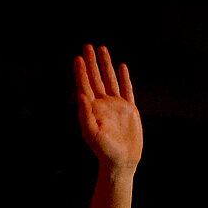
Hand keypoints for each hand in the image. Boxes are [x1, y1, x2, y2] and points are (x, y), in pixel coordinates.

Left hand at [74, 45, 141, 172]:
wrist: (122, 161)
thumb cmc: (104, 150)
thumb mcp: (92, 133)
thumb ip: (85, 114)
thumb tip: (81, 95)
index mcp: (92, 109)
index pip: (85, 86)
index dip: (81, 72)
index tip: (78, 58)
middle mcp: (103, 104)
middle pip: (96, 78)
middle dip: (91, 62)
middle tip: (87, 46)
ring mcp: (116, 105)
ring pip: (110, 79)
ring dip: (106, 65)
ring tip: (102, 49)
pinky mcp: (129, 109)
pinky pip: (126, 89)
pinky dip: (124, 78)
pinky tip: (121, 67)